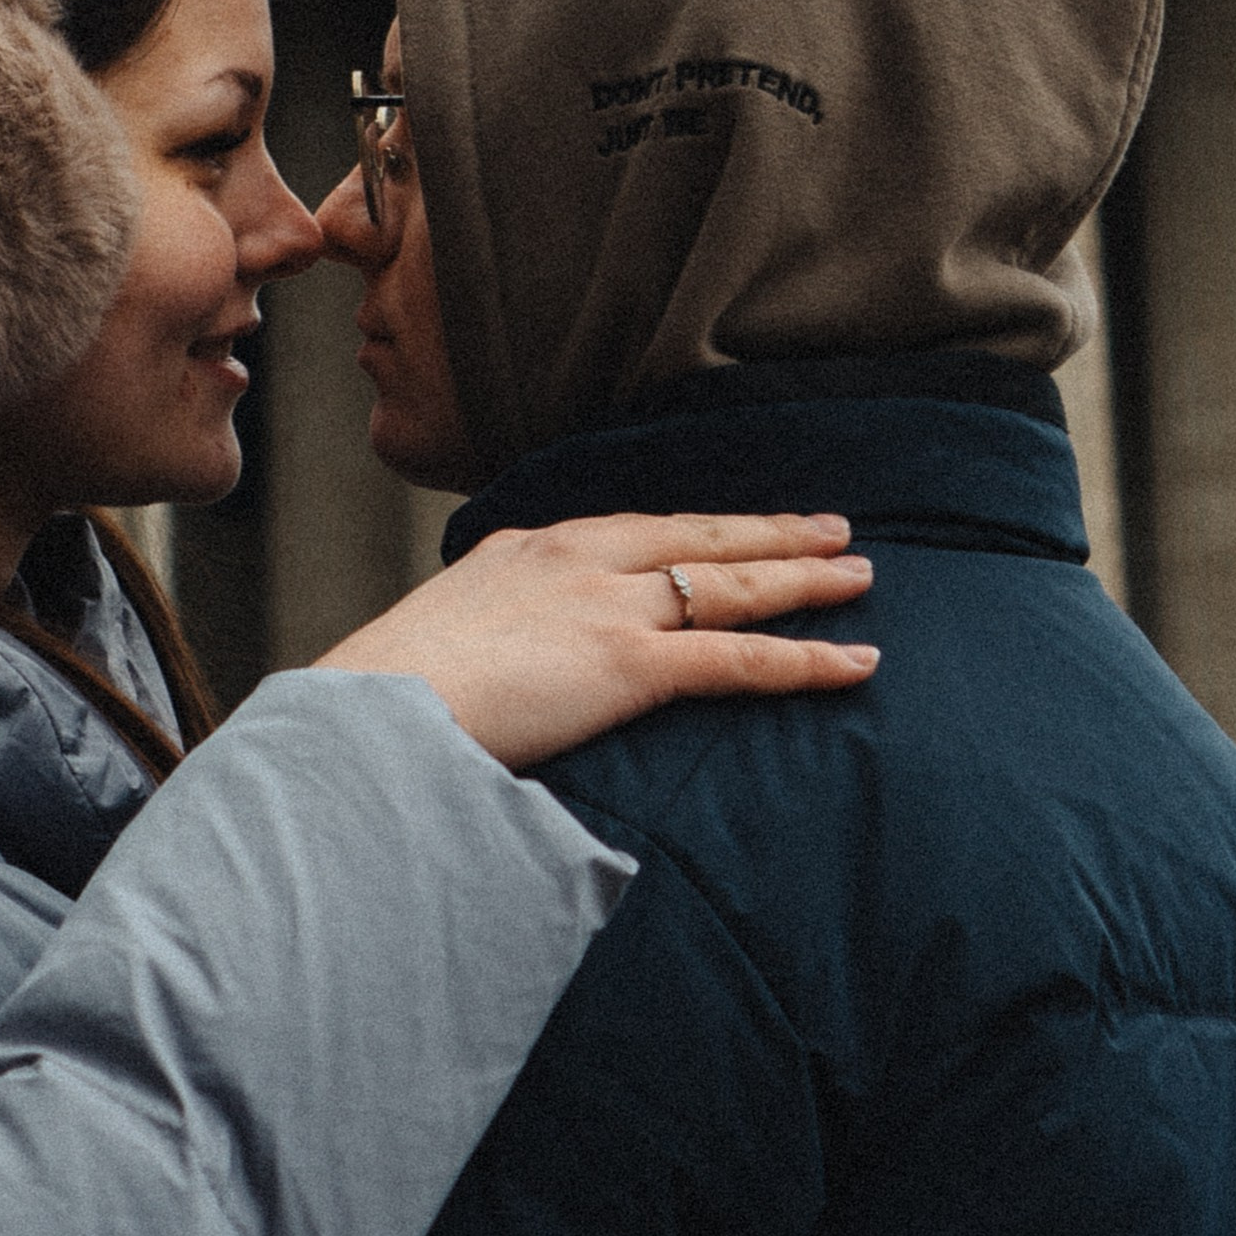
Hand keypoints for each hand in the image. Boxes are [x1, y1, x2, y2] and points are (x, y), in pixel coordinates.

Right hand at [313, 511, 876, 771]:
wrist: (376, 711)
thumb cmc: (393, 693)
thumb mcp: (446, 631)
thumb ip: (497, 633)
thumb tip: (513, 666)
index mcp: (531, 545)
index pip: (638, 529)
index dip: (700, 529)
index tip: (738, 525)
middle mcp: (580, 557)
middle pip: (698, 538)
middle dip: (770, 534)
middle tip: (831, 528)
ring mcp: (609, 604)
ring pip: (731, 585)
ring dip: (803, 580)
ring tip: (859, 576)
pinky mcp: (631, 662)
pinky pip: (739, 658)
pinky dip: (805, 659)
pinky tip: (855, 662)